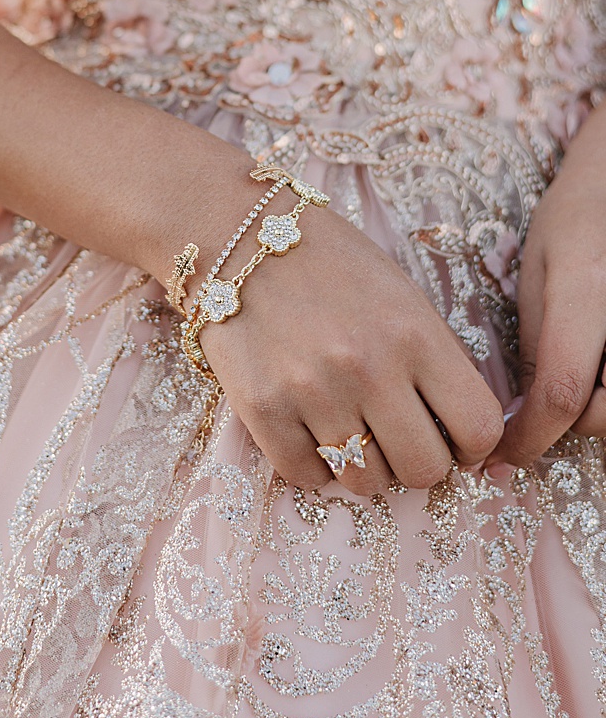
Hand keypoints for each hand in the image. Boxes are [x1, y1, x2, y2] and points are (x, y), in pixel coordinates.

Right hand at [200, 202, 503, 494]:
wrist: (237, 236)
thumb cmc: (329, 264)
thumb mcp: (402, 297)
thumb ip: (436, 361)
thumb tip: (462, 435)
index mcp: (414, 335)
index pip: (479, 429)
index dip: (472, 446)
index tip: (452, 440)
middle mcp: (368, 368)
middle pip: (425, 469)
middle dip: (418, 463)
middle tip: (397, 440)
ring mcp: (311, 391)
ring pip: (365, 481)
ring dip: (363, 466)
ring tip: (349, 432)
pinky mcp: (260, 407)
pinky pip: (304, 475)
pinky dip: (312, 465)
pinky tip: (308, 432)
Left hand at [489, 120, 605, 467]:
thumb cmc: (579, 220)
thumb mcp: (540, 272)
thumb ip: (539, 341)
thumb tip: (525, 413)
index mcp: (588, 293)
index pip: (563, 392)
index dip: (530, 436)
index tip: (500, 456)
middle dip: (567, 421)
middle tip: (533, 410)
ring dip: (598, 411)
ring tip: (571, 382)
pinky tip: (598, 373)